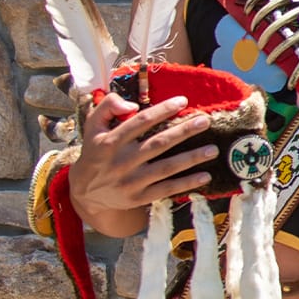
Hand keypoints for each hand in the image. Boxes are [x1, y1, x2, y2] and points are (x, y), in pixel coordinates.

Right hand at [67, 94, 215, 222]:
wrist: (84, 192)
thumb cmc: (95, 151)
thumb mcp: (93, 126)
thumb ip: (108, 106)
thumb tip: (132, 104)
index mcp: (110, 142)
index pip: (140, 122)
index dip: (163, 110)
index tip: (183, 101)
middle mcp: (122, 161)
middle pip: (158, 143)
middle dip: (184, 131)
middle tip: (206, 121)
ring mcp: (131, 181)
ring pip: (166, 168)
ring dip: (192, 158)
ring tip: (213, 149)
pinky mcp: (139, 197)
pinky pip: (166, 189)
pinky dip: (186, 183)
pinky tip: (205, 175)